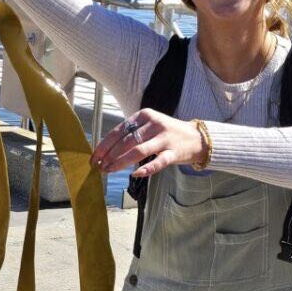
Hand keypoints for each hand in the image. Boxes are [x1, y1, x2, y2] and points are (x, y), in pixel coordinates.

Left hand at [89, 109, 207, 177]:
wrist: (197, 138)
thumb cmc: (167, 133)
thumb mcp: (149, 125)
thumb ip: (131, 133)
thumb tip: (107, 149)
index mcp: (144, 115)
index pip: (119, 131)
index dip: (104, 145)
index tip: (94, 156)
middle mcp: (154, 124)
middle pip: (126, 141)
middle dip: (109, 155)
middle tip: (99, 166)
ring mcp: (165, 138)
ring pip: (138, 151)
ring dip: (121, 162)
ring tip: (109, 170)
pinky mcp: (174, 152)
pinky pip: (158, 162)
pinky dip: (146, 169)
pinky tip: (135, 174)